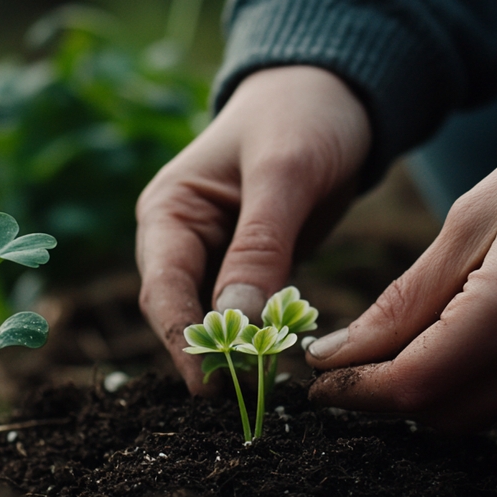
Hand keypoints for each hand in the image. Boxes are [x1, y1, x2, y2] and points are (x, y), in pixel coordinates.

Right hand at [136, 66, 370, 392]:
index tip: (212, 386)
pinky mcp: (250, 269)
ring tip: (264, 395)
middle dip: (211, 357)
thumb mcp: (284, 174)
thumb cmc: (301, 117)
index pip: (163, 289)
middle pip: (183, 314)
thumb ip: (260, 246)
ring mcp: (214, 257)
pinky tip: (282, 366)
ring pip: (216, 321)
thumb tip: (238, 323)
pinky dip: (262, 339)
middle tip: (247, 403)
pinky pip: (248, 315)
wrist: (334, 93)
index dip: (183, 341)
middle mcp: (181, 239)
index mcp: (168, 210)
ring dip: (237, 355)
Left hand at [306, 83, 496, 430]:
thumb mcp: (474, 216)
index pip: (418, 384)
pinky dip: (476, 378)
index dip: (358, 392)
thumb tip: (342, 354)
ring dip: (432, 391)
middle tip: (351, 360)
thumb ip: (407, 298)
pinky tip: (458, 334)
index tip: (317, 380)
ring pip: (484, 411)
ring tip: (399, 343)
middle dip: (389, 397)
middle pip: (447, 413)